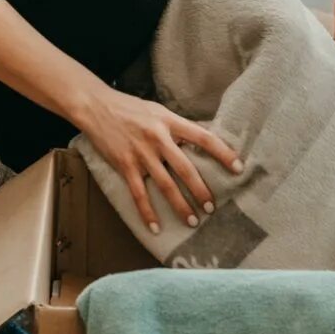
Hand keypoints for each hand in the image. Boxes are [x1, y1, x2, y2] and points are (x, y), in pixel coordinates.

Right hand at [74, 87, 242, 234]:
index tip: (238, 168)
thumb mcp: (158, 111)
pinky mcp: (124, 165)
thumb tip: (202, 139)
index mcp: (170, 122)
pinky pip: (138, 194)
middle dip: (200, 190)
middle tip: (211, 208)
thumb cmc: (130, 108)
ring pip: (165, 185)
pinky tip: (155, 227)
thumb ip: (178, 127)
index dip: (223, 153)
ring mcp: (141, 153)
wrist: (96, 106)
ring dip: (180, 205)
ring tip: (192, 221)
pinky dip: (147, 213)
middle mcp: (158, 138)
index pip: (203, 137)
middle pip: (186, 168)